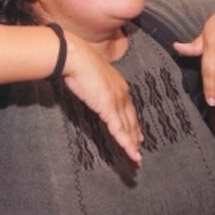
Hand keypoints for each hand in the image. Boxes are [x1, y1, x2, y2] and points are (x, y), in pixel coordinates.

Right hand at [62, 33, 143, 165]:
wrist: (75, 56)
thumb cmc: (78, 62)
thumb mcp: (90, 75)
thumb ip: (95, 86)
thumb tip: (91, 90)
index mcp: (119, 85)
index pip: (128, 109)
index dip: (133, 123)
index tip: (137, 134)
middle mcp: (122, 94)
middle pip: (131, 120)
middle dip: (135, 136)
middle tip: (139, 149)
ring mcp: (116, 101)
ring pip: (128, 127)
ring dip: (132, 144)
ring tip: (136, 158)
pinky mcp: (108, 107)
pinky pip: (119, 129)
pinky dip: (125, 142)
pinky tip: (130, 152)